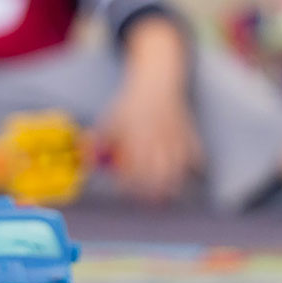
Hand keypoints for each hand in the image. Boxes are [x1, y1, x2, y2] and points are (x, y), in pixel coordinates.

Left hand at [97, 17, 201, 204]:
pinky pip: (196, 159)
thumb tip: (84, 159)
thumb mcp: (111, 119)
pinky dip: (193, 170)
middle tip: (146, 201)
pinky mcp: (191, 135)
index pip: (134, 168)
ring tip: (164, 195)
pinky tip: (184, 175)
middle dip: (151, 192)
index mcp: (136, 134)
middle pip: (159, 175)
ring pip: (179, 170)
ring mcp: (177, 137)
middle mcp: (158, 137)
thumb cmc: (131, 105)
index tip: (124, 191)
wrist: (158, 81)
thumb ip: (97, 140)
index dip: (129, 184)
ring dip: (172, 186)